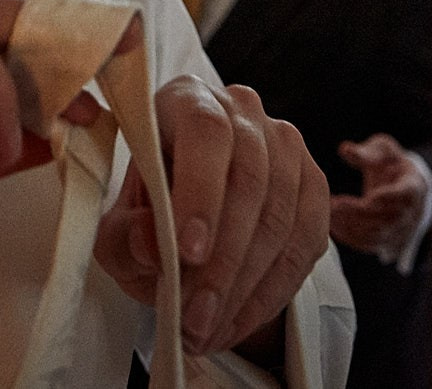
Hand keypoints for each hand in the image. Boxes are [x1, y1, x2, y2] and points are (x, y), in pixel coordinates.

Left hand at [93, 77, 329, 360]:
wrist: (187, 222)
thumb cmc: (147, 214)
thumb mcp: (118, 228)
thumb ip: (125, 235)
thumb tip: (151, 243)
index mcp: (186, 100)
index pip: (205, 132)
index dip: (200, 190)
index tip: (187, 252)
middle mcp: (242, 111)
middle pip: (248, 181)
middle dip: (222, 263)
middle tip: (194, 318)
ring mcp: (286, 145)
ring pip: (280, 217)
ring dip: (245, 287)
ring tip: (208, 331)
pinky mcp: (314, 185)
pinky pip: (305, 242)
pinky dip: (272, 291)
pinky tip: (239, 321)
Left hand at [329, 133, 427, 261]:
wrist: (402, 185)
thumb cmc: (389, 162)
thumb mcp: (382, 150)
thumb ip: (367, 152)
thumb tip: (344, 149)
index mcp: (414, 186)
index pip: (408, 194)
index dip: (390, 197)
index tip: (369, 196)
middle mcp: (412, 212)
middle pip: (389, 219)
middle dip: (360, 213)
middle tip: (334, 205)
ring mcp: (402, 230)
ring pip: (379, 236)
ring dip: (352, 227)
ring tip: (330, 214)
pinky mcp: (389, 241)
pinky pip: (371, 245)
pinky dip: (351, 238)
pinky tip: (333, 226)